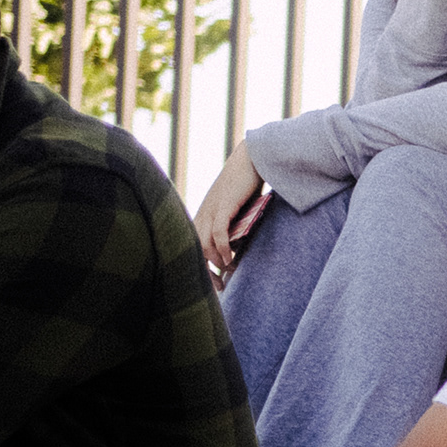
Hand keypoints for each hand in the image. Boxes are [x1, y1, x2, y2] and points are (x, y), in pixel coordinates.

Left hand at [195, 146, 269, 277]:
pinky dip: (222, 248)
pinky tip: (230, 259)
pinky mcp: (223, 206)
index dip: (202, 267)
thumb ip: (235, 225)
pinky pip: (218, 233)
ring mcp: (211, 210)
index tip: (217, 283)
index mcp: (203, 215)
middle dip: (206, 271)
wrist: (252, 159)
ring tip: (229, 270)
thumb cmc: (248, 184)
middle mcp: (202, 214)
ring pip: (204, 243)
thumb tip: (238, 247)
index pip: (194, 246)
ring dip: (215, 261)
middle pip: (195, 249)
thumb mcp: (238, 208)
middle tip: (221, 287)